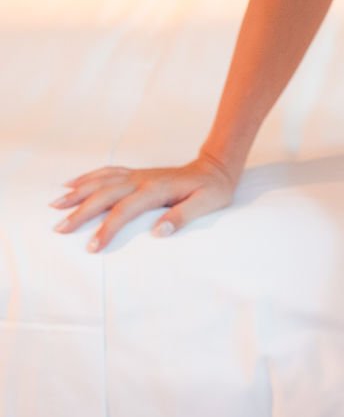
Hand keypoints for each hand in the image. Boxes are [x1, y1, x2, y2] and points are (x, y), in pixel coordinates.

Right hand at [50, 154, 238, 253]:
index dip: (107, 229)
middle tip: (60, 229)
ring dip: (77, 193)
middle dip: (80, 212)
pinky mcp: (135, 173)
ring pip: (100, 181)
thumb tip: (159, 231)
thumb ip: (182, 217)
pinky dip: (86, 178)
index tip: (92, 247)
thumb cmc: (211, 190)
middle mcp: (141, 180)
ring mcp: (136, 175)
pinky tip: (71, 184)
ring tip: (55, 205)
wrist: (214, 169)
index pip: (124, 210)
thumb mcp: (206, 205)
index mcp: (156, 190)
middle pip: (104, 194)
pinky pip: (106, 173)